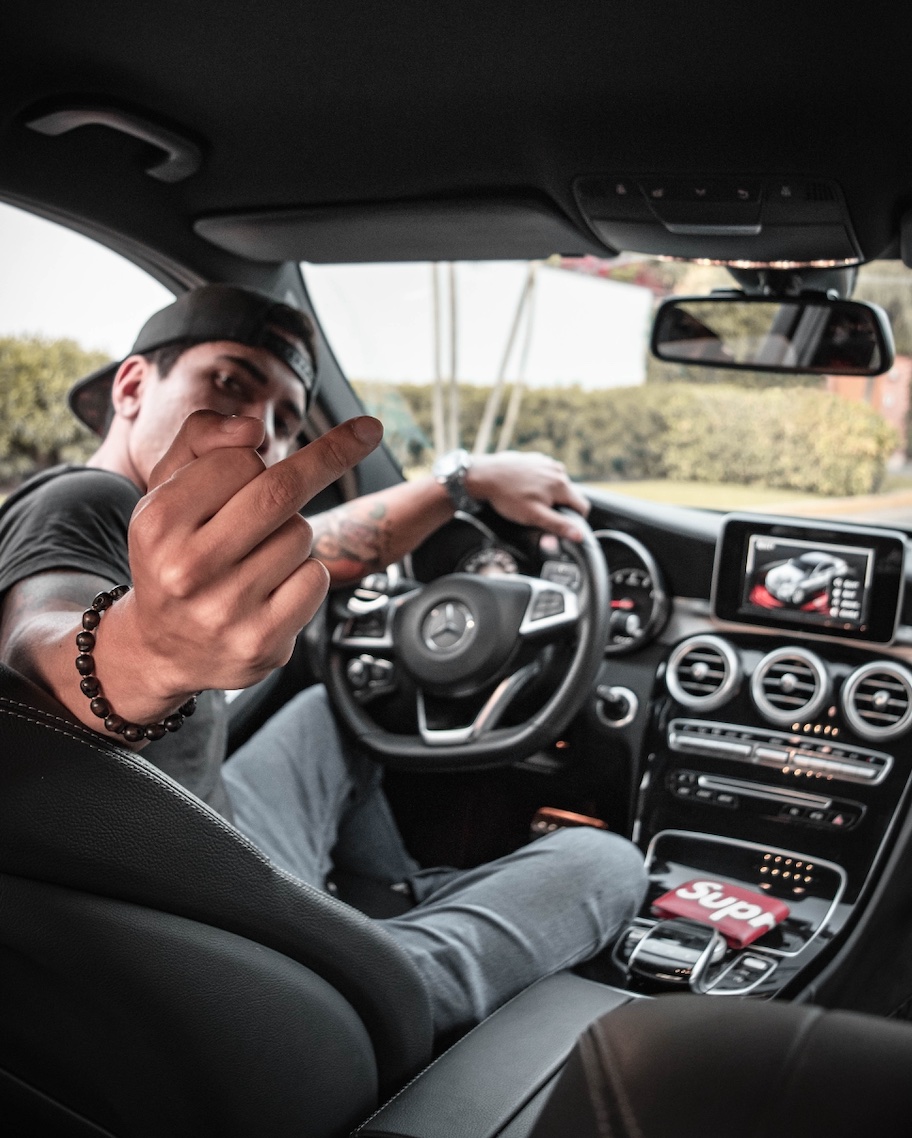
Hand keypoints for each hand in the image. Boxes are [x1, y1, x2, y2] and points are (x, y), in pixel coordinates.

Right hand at [116, 411, 382, 708]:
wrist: (162, 647)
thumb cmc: (173, 552)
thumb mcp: (166, 489)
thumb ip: (200, 439)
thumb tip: (252, 429)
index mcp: (159, 522)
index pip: (240, 461)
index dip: (254, 458)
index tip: (260, 454)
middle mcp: (188, 569)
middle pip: (282, 491)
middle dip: (330, 456)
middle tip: (368, 430)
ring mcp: (227, 610)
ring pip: (301, 535)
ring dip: (292, 533)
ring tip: (254, 556)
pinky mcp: (263, 642)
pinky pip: (316, 578)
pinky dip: (306, 574)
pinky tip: (271, 589)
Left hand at [464, 451, 589, 540]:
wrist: (485, 475)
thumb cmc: (508, 497)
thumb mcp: (534, 516)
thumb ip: (558, 525)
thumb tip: (579, 535)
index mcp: (561, 485)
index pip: (582, 506)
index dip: (575, 519)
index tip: (560, 524)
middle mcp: (558, 470)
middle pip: (569, 495)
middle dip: (559, 505)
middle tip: (539, 512)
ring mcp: (547, 462)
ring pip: (557, 484)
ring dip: (549, 493)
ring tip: (529, 499)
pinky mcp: (536, 459)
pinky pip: (545, 474)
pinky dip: (539, 482)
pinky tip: (524, 487)